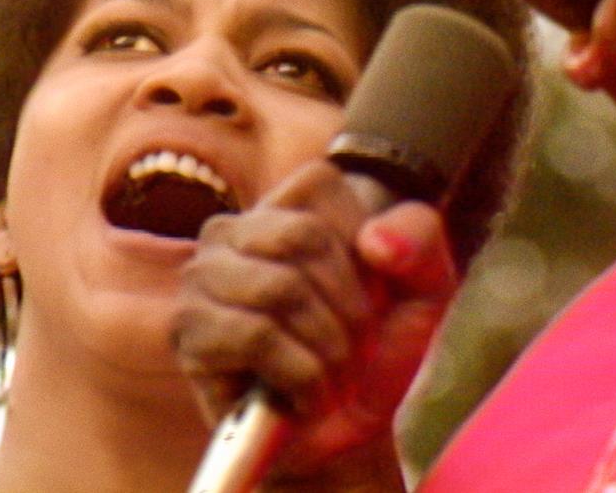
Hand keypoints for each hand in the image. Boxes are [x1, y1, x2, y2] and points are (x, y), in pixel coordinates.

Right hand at [171, 159, 456, 479]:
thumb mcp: (425, 286)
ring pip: (278, 287)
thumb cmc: (381, 345)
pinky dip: (300, 374)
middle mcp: (235, 227)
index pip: (324, 189)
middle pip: (303, 237)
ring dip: (326, 345)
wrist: (351, 428)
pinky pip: (255, 335)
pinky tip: (304, 393)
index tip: (370, 294)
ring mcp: (202, 277)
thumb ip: (420, 239)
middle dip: (349, 305)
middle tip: (354, 345)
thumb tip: (374, 242)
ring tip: (329, 369)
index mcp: (289, 200)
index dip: (363, 252)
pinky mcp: (189, 332)